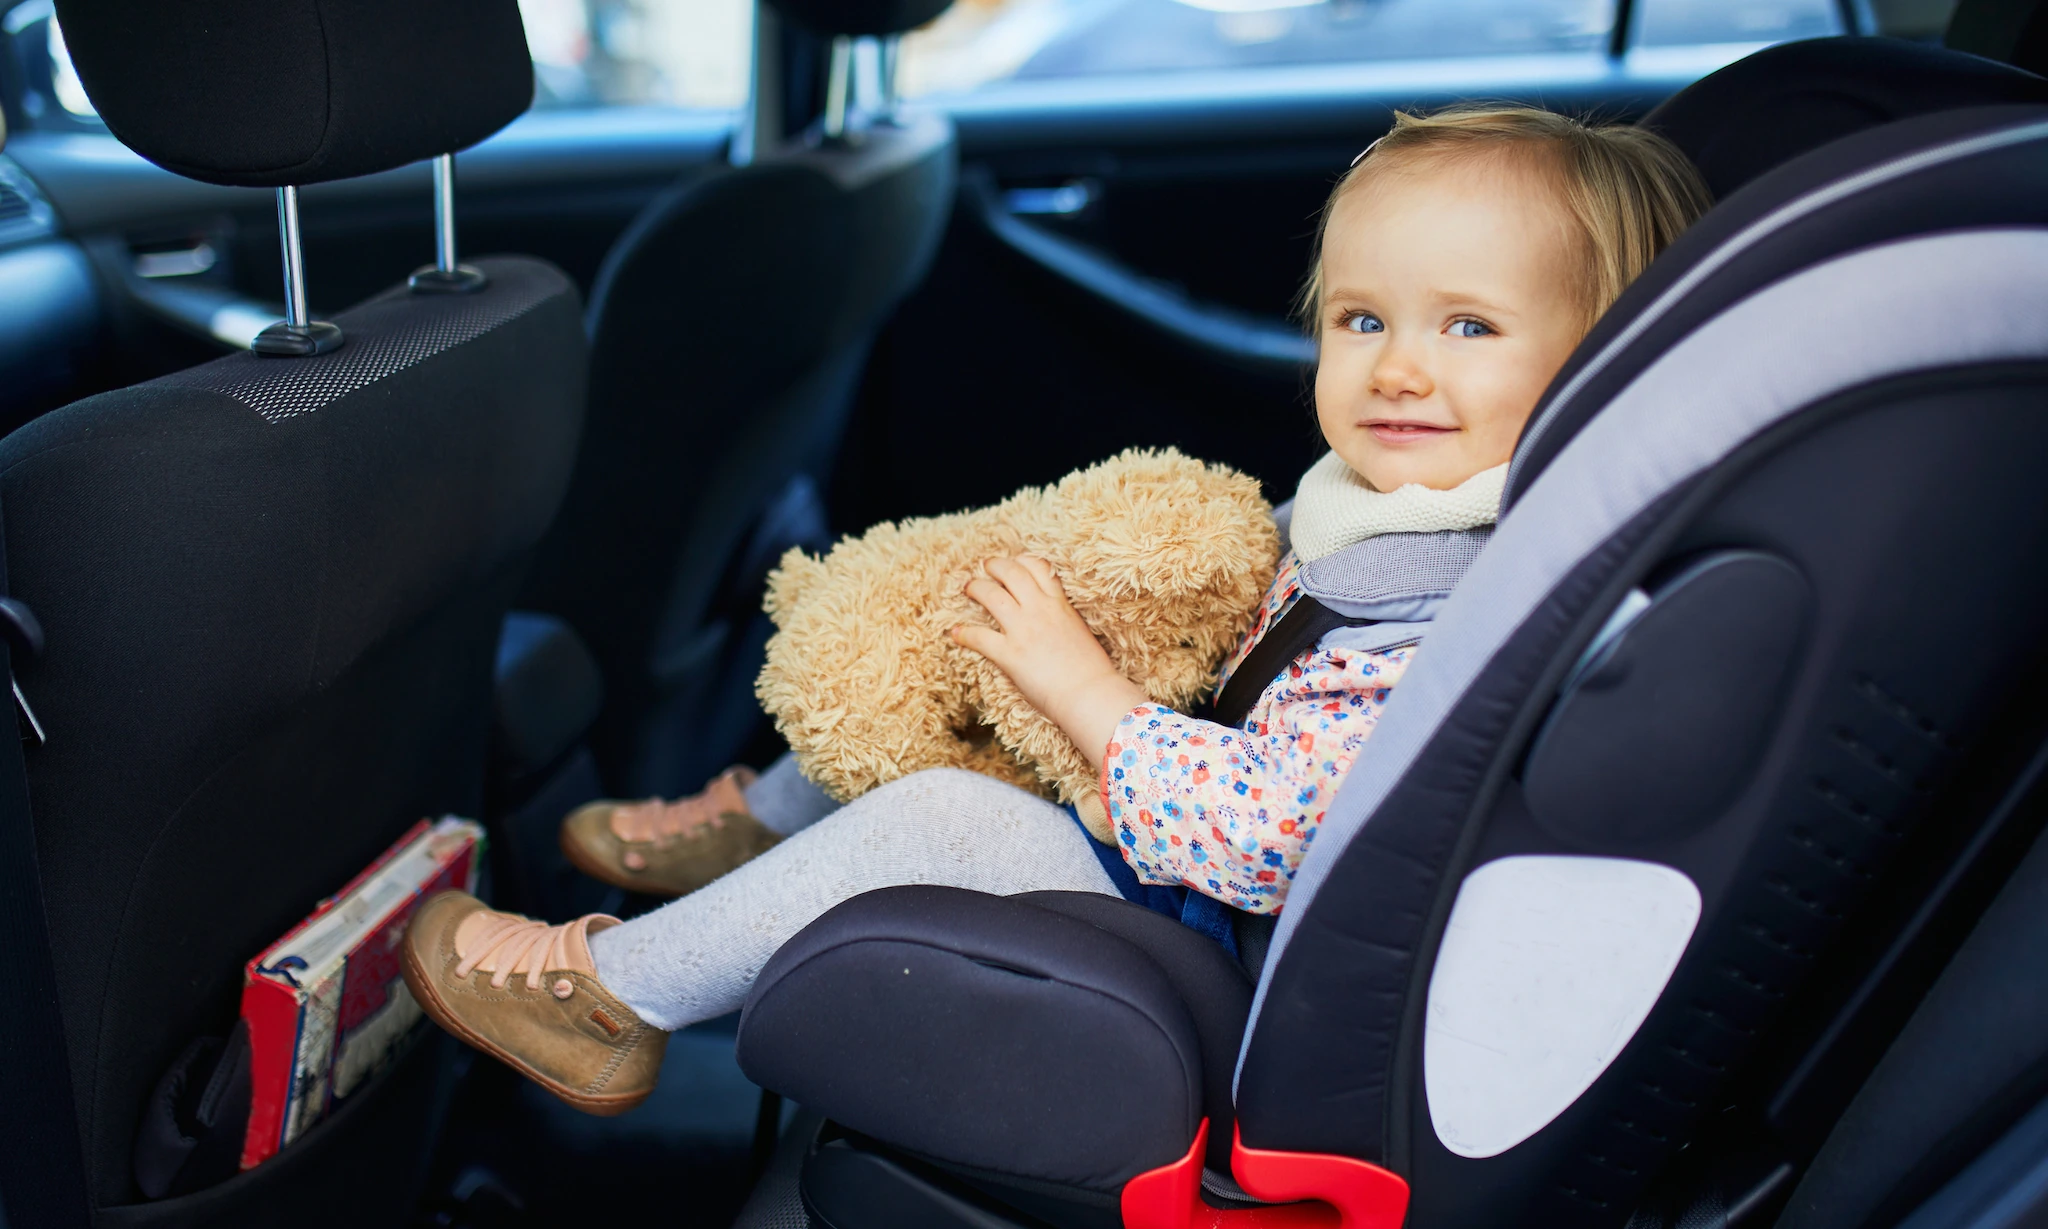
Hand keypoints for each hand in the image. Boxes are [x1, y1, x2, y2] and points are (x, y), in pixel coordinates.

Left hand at [953, 556, 1148, 766]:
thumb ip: (1066, 622)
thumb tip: (1060, 625)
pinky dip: (963, 633)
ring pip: (991, 595)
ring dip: (976, 588)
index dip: (1023, 561)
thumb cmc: (1093, 672)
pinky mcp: (1009, 653)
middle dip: (995, 565)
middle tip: (986, 566)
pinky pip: (979, 637)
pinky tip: (955, 633)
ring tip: (968, 587)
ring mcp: (1023, 629)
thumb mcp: (1082, 633)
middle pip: (1011, 572)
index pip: (1039, 567)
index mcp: (1060, 604)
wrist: (1091, 694)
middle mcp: (1040, 609)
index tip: (1015, 562)